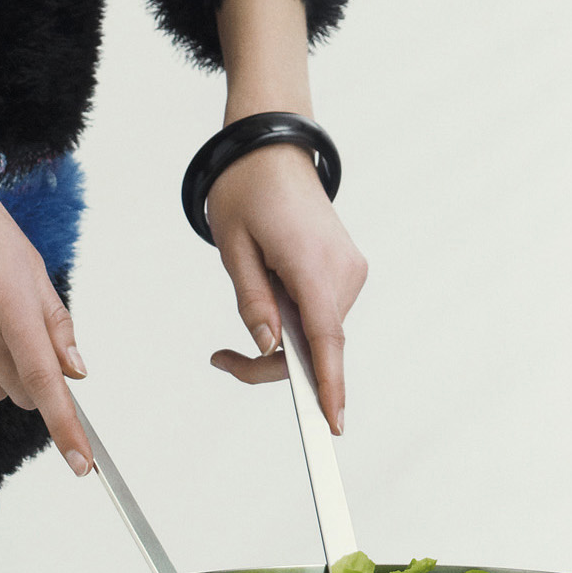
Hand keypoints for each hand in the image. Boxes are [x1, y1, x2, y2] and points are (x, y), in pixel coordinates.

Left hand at [206, 141, 366, 432]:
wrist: (274, 148)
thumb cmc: (247, 190)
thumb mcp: (234, 248)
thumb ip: (252, 301)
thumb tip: (269, 347)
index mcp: (313, 264)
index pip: (325, 339)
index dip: (328, 385)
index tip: (333, 424)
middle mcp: (343, 271)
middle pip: (317, 344)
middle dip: (274, 362)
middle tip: (221, 359)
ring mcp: (350, 272)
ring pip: (320, 332)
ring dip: (285, 338)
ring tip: (249, 297)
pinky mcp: (347, 271)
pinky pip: (323, 313)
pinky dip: (298, 320)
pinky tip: (273, 292)